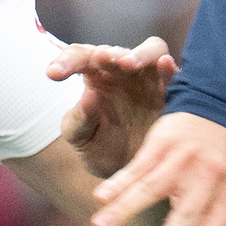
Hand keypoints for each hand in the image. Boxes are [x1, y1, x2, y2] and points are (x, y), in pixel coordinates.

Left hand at [49, 35, 176, 182]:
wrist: (134, 175)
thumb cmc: (103, 149)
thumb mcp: (83, 140)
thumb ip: (79, 121)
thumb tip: (88, 96)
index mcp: (95, 77)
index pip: (79, 56)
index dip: (66, 62)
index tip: (52, 75)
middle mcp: (123, 72)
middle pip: (115, 51)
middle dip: (106, 54)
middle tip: (100, 60)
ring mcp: (150, 79)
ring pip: (150, 51)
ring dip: (140, 54)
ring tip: (128, 64)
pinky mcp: (172, 92)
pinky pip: (173, 74)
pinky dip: (169, 67)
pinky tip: (165, 65)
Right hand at [87, 107, 225, 225]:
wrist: (218, 108)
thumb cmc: (220, 162)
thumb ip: (212, 220)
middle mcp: (208, 179)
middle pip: (186, 216)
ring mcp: (184, 160)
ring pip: (151, 188)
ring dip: (123, 209)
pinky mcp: (163, 143)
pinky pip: (137, 166)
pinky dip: (117, 182)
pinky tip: (100, 197)